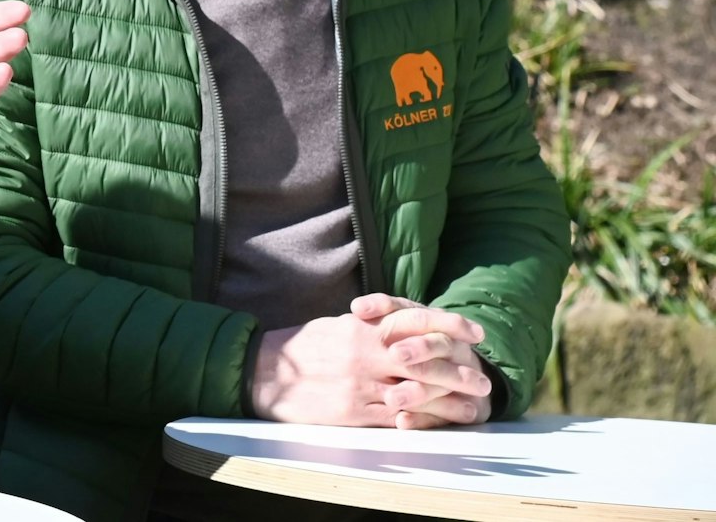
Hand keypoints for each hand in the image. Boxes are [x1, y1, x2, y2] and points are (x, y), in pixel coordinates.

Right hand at [249, 294, 489, 426]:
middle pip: (426, 364)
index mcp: (363, 329)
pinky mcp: (353, 413)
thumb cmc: (300, 347)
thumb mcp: (336, 325)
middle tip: (484, 382)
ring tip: (472, 408)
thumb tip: (399, 323)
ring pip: (417, 395)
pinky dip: (421, 421)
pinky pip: (396, 418)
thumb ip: (370, 326)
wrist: (262, 372)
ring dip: (449, 403)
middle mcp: (367, 356)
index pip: (418, 323)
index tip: (476, 333)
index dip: (451, 327)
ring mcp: (361, 386)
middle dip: (460, 373)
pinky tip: (439, 423)